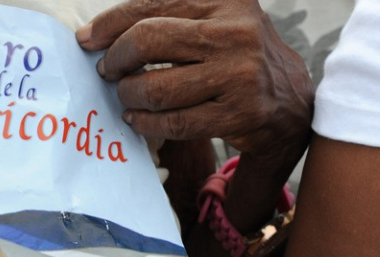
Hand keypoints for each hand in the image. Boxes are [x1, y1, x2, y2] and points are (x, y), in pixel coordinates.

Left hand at [76, 0, 311, 154]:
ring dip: (129, 95)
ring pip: (157, 87)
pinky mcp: (239, 114)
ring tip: (126, 97)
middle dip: (117, 59)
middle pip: (149, 39)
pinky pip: (173, 122)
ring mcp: (240, 74)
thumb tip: (101, 30)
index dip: (111, 23)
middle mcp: (237, 31)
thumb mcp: (219, 20)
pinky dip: (146, 122)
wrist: (292, 106)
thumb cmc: (238, 59)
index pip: (153, 3)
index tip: (87, 39)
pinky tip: (139, 118)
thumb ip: (173, 16)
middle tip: (108, 72)